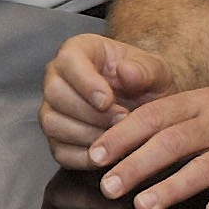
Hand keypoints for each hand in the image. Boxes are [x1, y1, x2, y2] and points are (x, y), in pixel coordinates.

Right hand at [40, 33, 176, 169]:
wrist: (148, 108)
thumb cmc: (147, 83)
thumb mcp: (156, 72)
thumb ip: (145, 69)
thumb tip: (126, 72)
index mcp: (79, 51)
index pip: (68, 61)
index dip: (85, 83)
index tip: (108, 100)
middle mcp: (58, 78)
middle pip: (55, 94)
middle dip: (89, 112)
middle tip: (121, 119)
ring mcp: (52, 109)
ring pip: (52, 123)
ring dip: (88, 134)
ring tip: (118, 136)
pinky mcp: (56, 139)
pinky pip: (60, 151)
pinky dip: (85, 156)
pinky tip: (109, 152)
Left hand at [83, 81, 208, 208]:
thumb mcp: (206, 108)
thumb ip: (167, 122)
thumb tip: (115, 143)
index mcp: (202, 103)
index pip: (155, 116)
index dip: (122, 135)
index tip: (94, 156)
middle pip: (175, 142)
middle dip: (138, 165)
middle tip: (109, 186)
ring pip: (208, 166)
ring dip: (174, 186)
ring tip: (144, 205)